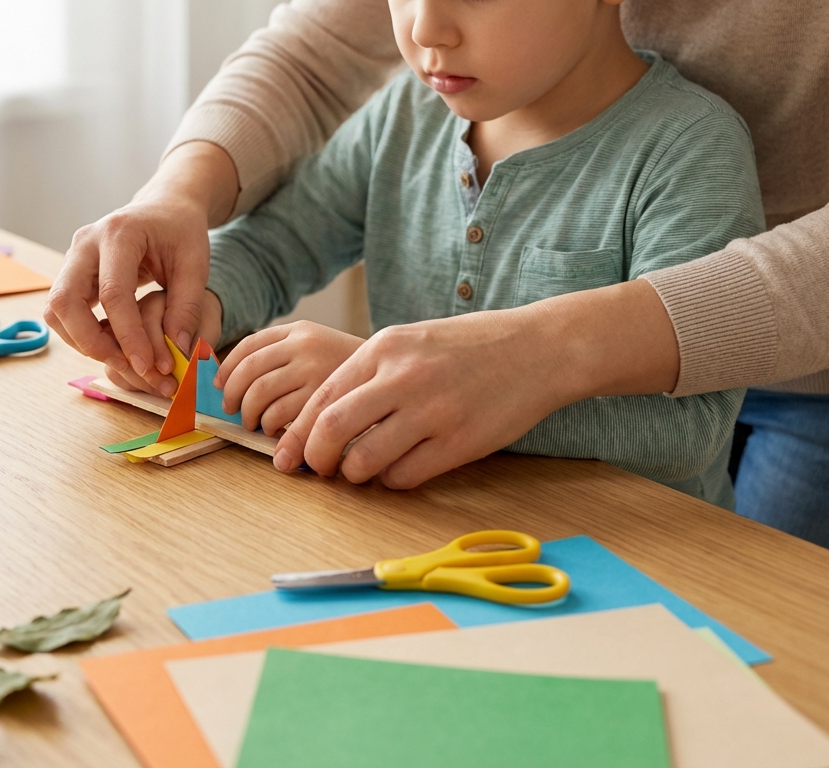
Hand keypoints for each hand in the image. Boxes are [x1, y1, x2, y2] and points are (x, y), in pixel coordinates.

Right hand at [44, 142, 237, 397]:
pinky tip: (112, 345)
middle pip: (65, 301)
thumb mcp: (195, 264)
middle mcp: (85, 242)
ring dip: (82, 342)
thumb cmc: (181, 232)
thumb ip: (187, 306)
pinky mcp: (71, 272)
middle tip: (127, 367)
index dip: (128, 336)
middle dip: (91, 343)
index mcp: (119, 234)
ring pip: (55, 310)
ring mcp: (72, 257)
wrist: (164, 208)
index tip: (149, 366)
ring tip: (122, 359)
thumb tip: (177, 350)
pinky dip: (81, 334)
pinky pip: (62, 311)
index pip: (113, 294)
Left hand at [215, 322, 363, 435]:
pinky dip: (270, 428)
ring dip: (249, 415)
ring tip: (256, 425)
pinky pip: (279, 416)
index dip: (226, 369)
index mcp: (300, 330)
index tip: (219, 386)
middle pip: (248, 371)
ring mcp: (314, 370)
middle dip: (233, 396)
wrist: (396, 377)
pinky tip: (278, 434)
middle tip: (233, 411)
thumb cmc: (351, 371)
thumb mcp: (319, 347)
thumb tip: (228, 381)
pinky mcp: (322, 398)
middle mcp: (304, 345)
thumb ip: (284, 356)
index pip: (248, 346)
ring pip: (259, 395)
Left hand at [271, 307, 577, 486]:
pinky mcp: (459, 442)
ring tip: (362, 470)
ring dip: (355, 475)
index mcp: (383, 348)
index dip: (299, 433)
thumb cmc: (469, 347)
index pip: (320, 398)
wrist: (538, 348)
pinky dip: (393, 481)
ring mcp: (433, 411)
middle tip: (319, 470)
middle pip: (331, 430)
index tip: (290, 454)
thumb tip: (319, 420)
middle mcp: (403, 377)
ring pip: (364, 461)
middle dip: (315, 459)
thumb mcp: (409, 342)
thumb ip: (367, 375)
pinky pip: (404, 476)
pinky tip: (401, 469)